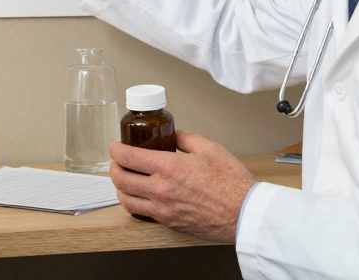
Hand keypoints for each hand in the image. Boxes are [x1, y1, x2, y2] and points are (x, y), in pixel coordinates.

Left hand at [108, 131, 256, 242]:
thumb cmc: (232, 183)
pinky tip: (141, 195)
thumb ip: (185, 138)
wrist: (244, 214)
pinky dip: (134, 202)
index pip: (128, 157)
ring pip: (126, 200)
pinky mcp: (169, 222)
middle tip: (117, 161)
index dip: (116, 150)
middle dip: (113, 167)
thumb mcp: (210, 148)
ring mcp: (163, 209)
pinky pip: (142, 213)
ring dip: (120, 187)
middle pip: (120, 179)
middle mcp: (161, 190)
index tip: (116, 146)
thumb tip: (172, 135)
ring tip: (125, 179)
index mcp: (169, 167)